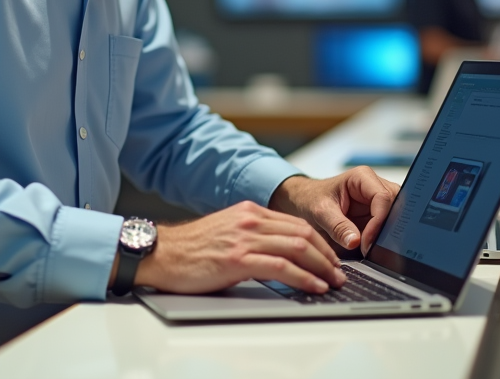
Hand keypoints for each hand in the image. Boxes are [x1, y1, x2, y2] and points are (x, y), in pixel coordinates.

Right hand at [133, 201, 345, 294]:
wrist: (160, 253)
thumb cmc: (189, 250)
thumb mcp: (226, 233)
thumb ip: (252, 237)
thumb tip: (278, 256)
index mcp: (249, 212)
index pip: (297, 224)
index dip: (321, 243)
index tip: (332, 259)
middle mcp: (250, 220)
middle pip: (303, 234)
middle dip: (327, 256)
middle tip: (340, 273)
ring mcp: (245, 238)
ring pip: (297, 248)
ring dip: (321, 268)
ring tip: (333, 282)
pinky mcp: (238, 258)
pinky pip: (281, 267)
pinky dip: (303, 278)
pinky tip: (314, 286)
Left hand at [268, 168, 400, 254]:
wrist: (303, 203)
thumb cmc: (310, 199)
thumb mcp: (320, 212)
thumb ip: (337, 226)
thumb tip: (355, 242)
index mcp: (363, 177)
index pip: (383, 197)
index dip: (378, 222)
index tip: (366, 242)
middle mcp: (374, 187)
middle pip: (395, 206)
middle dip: (387, 229)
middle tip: (374, 248)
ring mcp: (377, 202)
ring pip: (396, 218)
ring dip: (386, 235)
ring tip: (373, 250)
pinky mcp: (376, 216)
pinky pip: (387, 228)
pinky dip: (382, 240)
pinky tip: (372, 249)